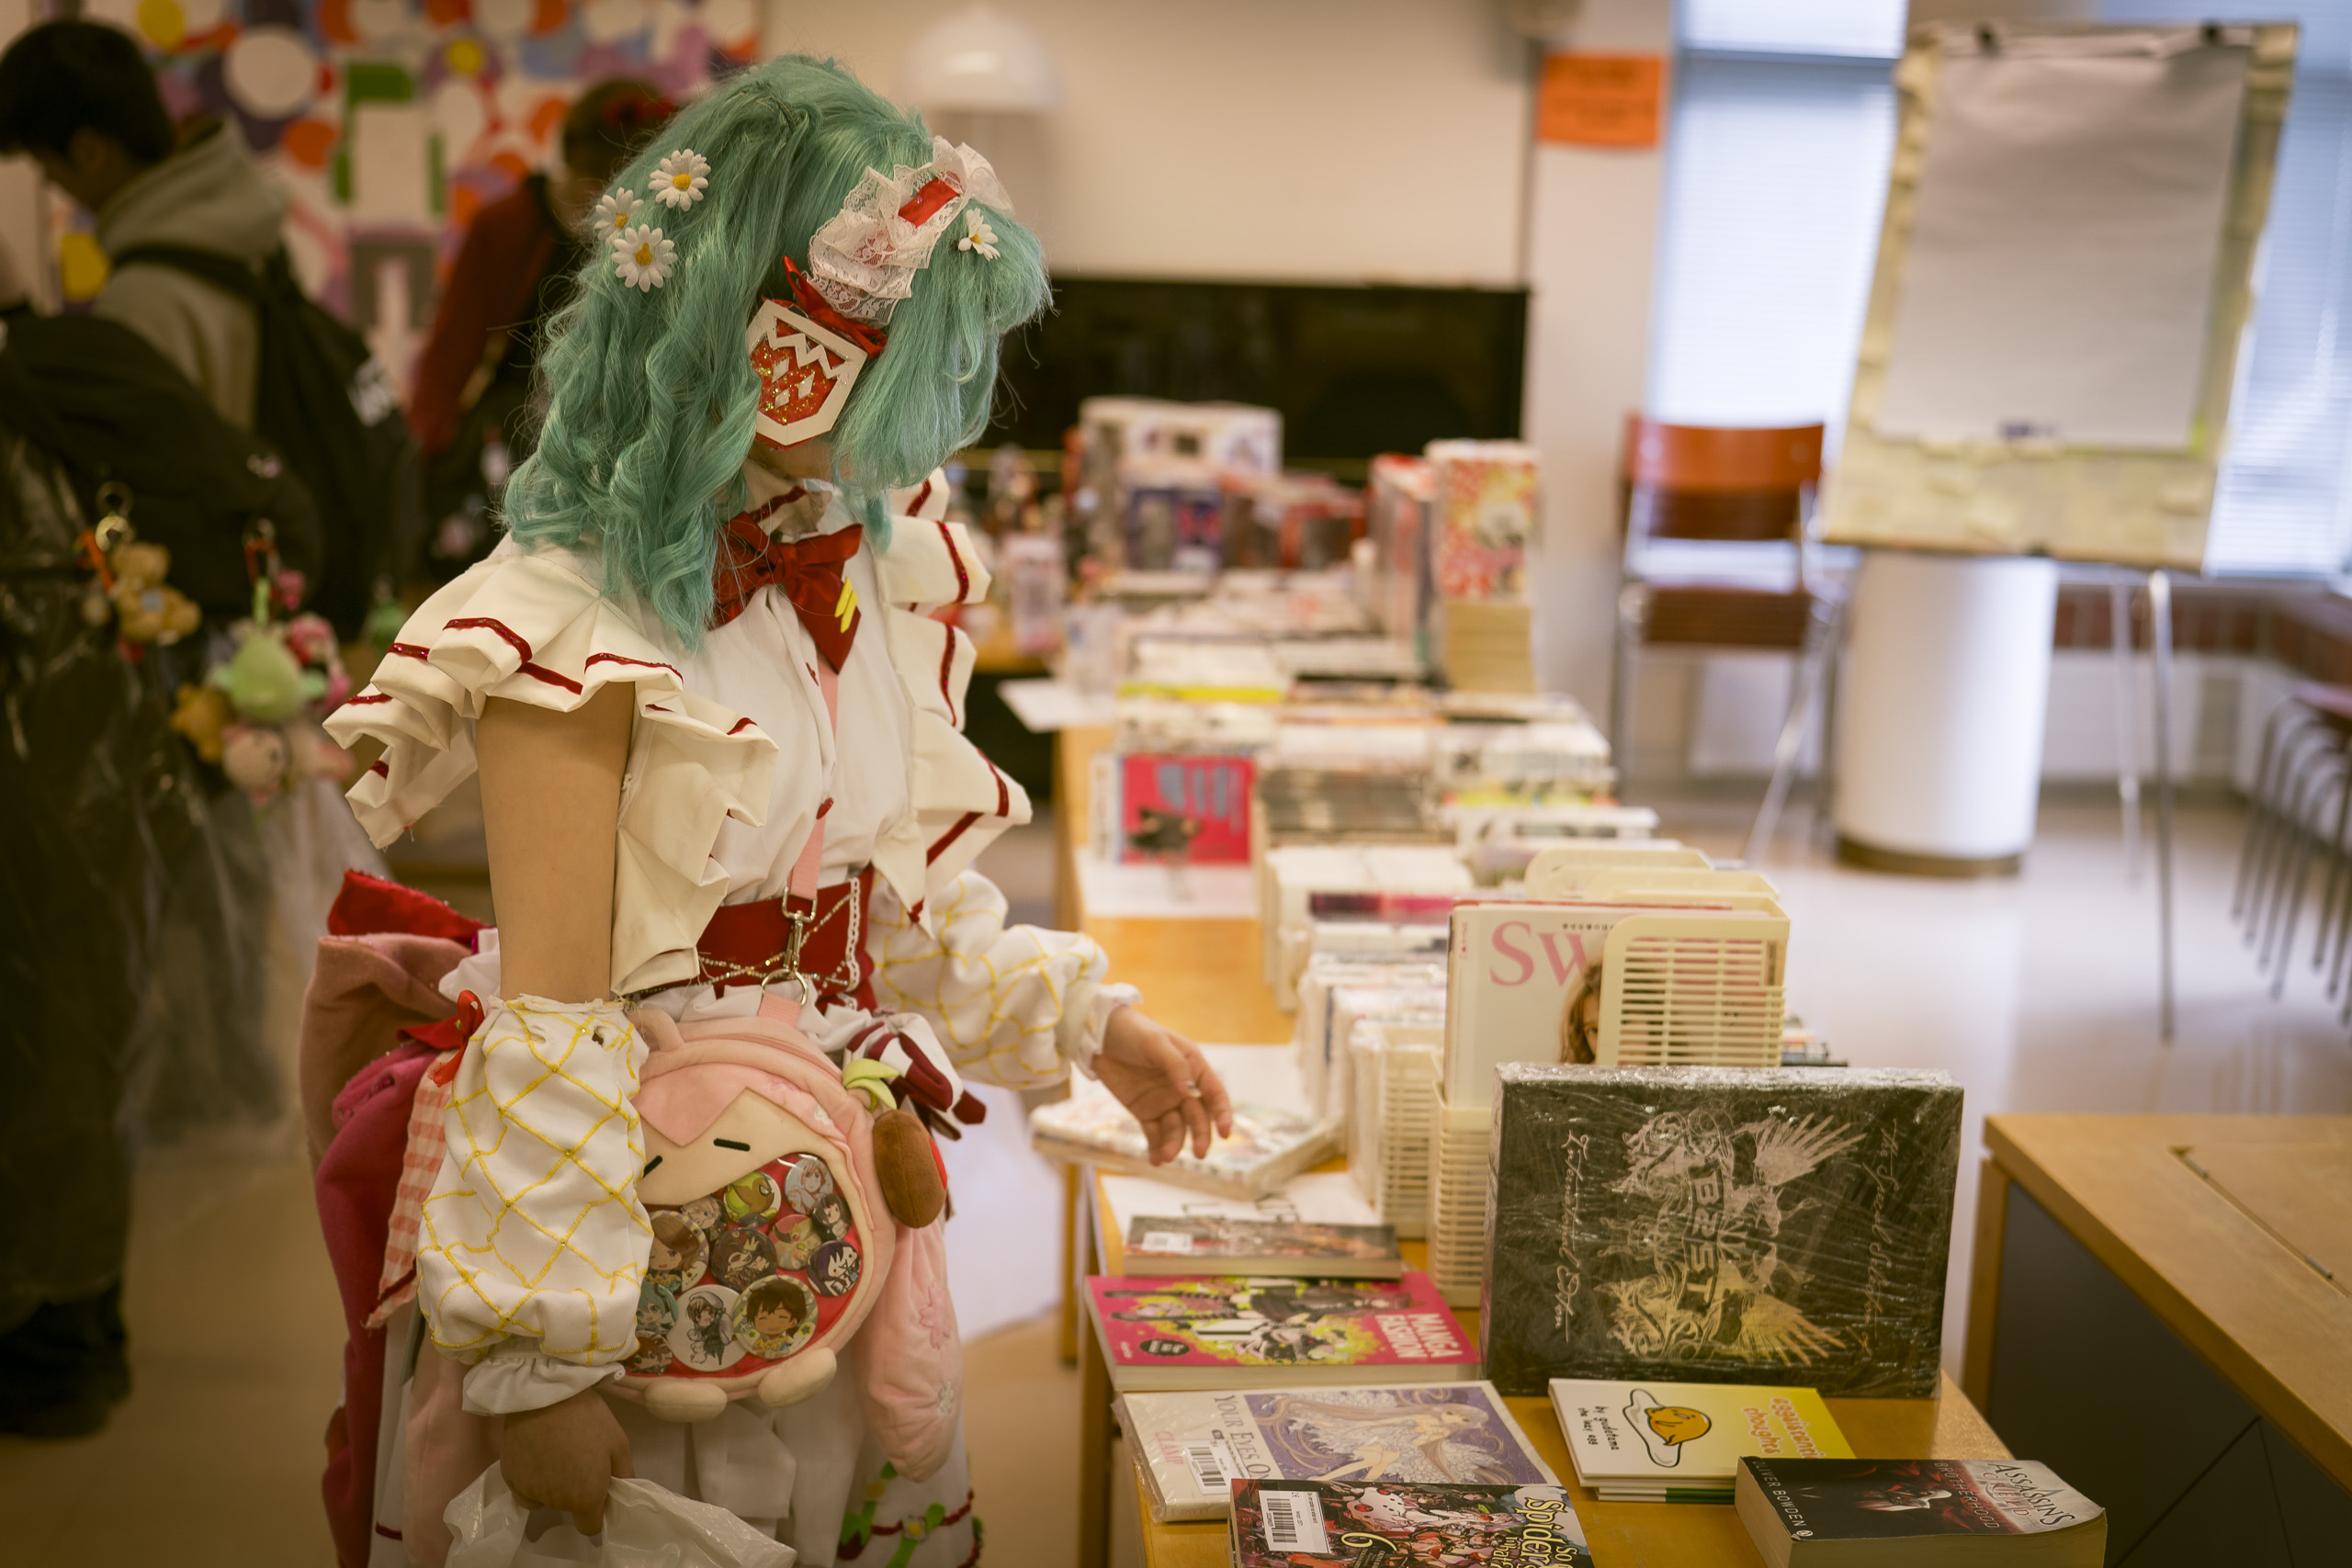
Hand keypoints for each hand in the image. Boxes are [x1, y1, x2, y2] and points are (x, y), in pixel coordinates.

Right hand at [500, 1386, 632, 1534]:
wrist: (546, 1394)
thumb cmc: (588, 1418)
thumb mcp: (619, 1443)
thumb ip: (623, 1476)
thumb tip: (622, 1493)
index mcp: (585, 1498)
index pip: (589, 1527)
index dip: (595, 1513)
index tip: (597, 1492)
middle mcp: (556, 1502)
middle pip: (567, 1509)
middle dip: (575, 1492)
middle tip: (579, 1460)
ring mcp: (530, 1491)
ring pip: (545, 1499)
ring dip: (552, 1486)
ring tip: (557, 1454)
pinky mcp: (509, 1478)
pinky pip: (525, 1489)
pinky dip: (531, 1479)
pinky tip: (538, 1455)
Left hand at [1095, 1007, 1233, 1162]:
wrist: (1100, 1036)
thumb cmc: (1134, 1032)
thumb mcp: (1155, 1043)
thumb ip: (1175, 1066)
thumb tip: (1189, 1092)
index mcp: (1193, 1068)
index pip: (1214, 1094)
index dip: (1223, 1113)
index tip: (1225, 1132)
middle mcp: (1182, 1088)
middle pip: (1197, 1117)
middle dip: (1200, 1135)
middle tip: (1199, 1153)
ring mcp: (1163, 1102)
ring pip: (1175, 1129)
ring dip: (1174, 1144)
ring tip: (1166, 1156)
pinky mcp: (1144, 1112)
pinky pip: (1153, 1134)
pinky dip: (1156, 1148)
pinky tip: (1156, 1160)